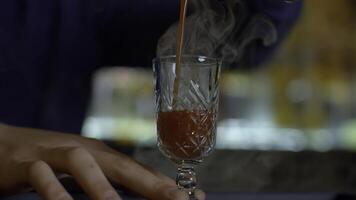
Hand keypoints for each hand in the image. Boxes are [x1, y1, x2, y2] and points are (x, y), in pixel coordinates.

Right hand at [0, 124, 204, 199]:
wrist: (3, 143)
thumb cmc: (51, 160)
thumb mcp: (85, 170)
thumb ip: (110, 181)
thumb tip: (145, 192)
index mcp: (102, 154)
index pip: (138, 170)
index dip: (163, 184)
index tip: (192, 198)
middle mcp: (86, 150)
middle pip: (122, 165)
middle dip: (150, 183)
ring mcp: (57, 152)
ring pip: (84, 165)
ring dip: (103, 188)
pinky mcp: (29, 160)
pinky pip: (42, 175)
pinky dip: (53, 189)